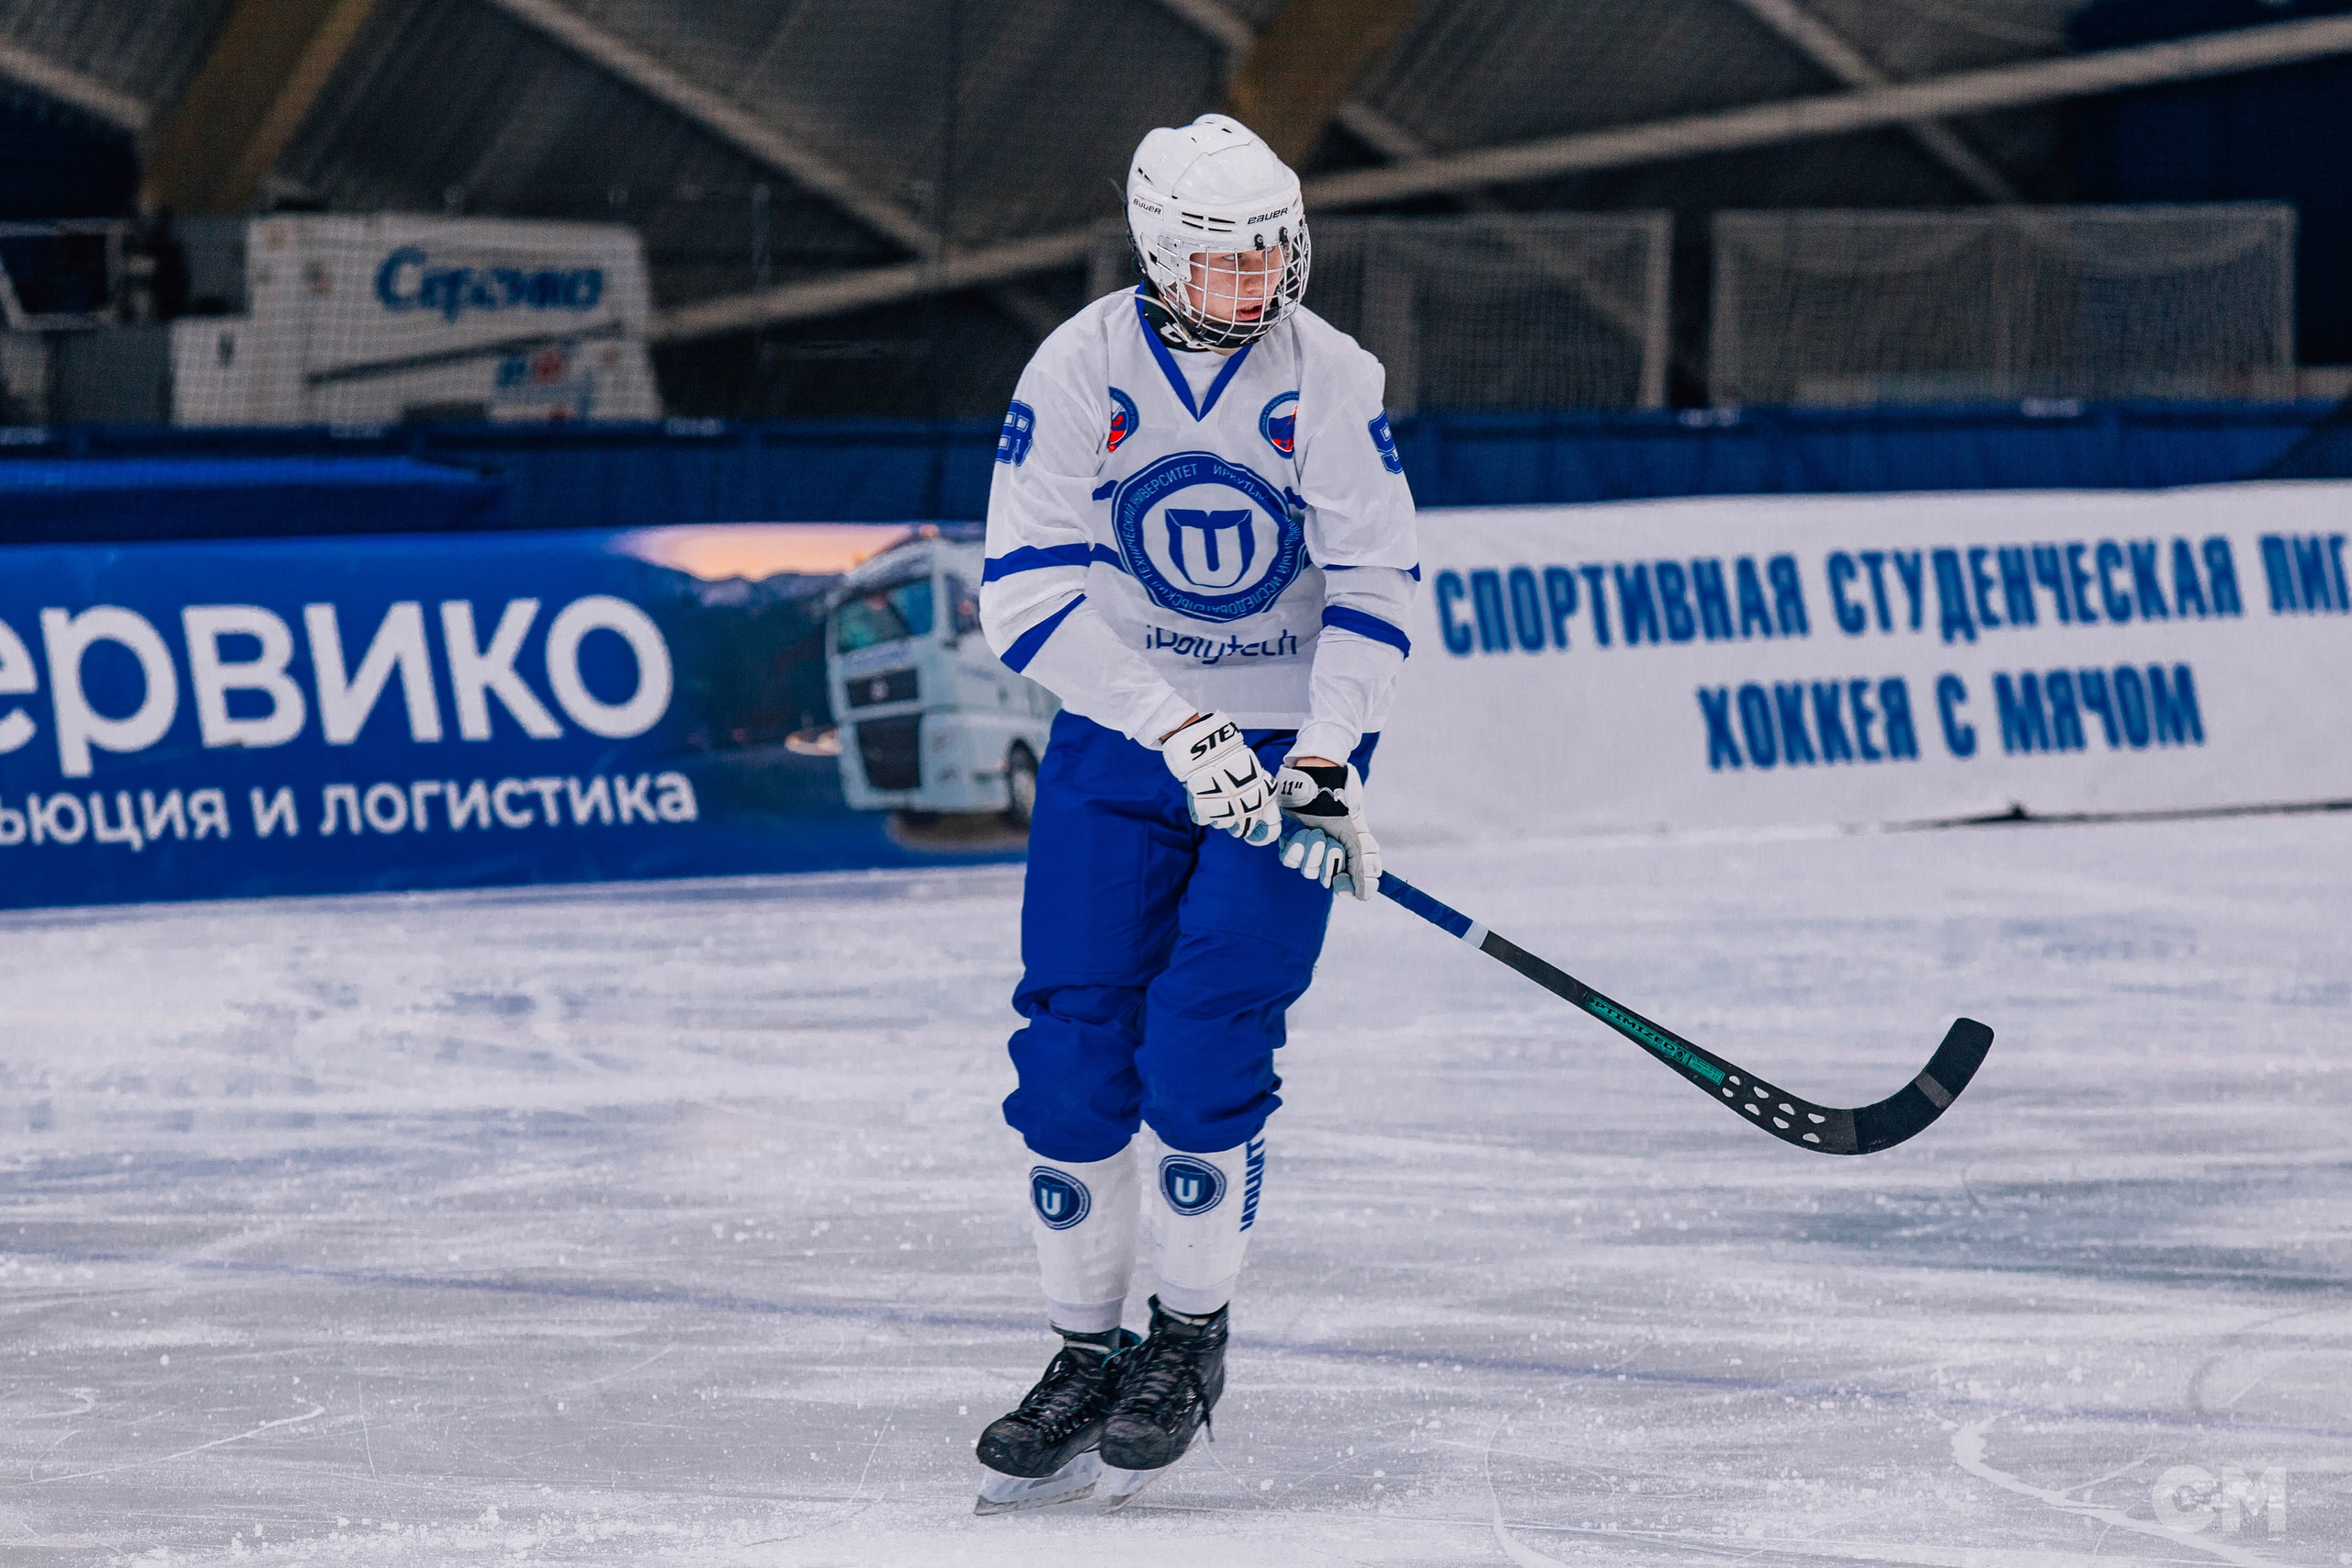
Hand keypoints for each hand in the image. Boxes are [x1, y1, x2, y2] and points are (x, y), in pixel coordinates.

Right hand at [1159, 712, 1280, 844]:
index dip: (1263, 835)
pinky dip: (1202, 811)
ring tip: (1214, 796)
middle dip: (1238, 826)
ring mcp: (1228, 811)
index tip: (1256, 834)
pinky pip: (1206, 819)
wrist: (1207, 747)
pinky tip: (1202, 795)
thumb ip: (1255, 794)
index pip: (1271, 829)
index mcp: (1265, 797)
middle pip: (1244, 830)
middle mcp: (1249, 807)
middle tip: (1230, 812)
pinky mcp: (1207, 812)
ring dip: (1219, 815)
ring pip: (1224, 825)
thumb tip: (1255, 814)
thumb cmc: (1231, 757)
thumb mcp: (1252, 773)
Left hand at [1274, 760, 1378, 898]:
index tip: (1343, 883)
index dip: (1346, 887)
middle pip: (1326, 880)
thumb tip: (1363, 896)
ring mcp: (1308, 852)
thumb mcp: (1358, 836)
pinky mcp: (1290, 845)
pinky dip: (1297, 846)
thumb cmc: (1340, 805)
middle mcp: (1328, 858)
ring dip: (1314, 849)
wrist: (1319, 783)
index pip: (1348, 886)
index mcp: (1348, 856)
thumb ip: (1361, 867)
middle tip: (1332, 841)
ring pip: (1308, 871)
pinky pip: (1290, 860)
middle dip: (1330, 859)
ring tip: (1316, 831)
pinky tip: (1301, 832)